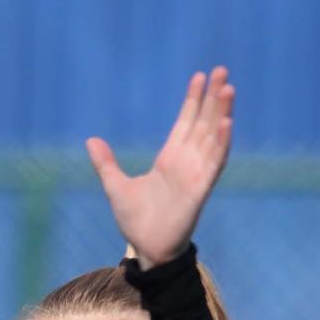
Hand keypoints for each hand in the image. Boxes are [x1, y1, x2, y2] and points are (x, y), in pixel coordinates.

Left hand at [86, 67, 234, 269]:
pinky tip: (227, 123)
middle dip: (212, 97)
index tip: (200, 77)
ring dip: (221, 113)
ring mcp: (196, 174)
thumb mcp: (115, 187)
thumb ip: (106, 164)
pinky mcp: (200, 189)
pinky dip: (221, 143)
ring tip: (228, 88)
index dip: (193, 100)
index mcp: (169, 159)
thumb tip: (90, 140)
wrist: (147, 249)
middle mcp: (186, 162)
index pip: (185, 123)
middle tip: (221, 70)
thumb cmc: (136, 222)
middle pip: (203, 122)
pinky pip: (215, 163)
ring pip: (212, 137)